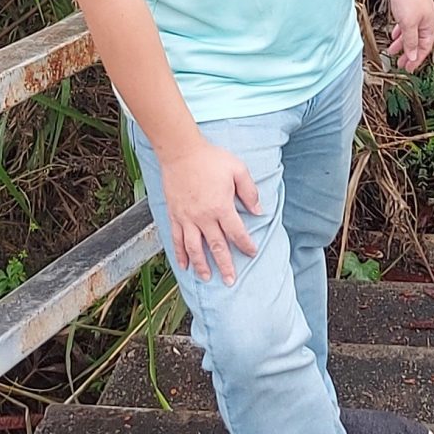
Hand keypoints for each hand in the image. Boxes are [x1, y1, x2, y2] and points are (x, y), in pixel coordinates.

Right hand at [158, 139, 260, 283]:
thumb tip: (259, 211)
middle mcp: (204, 217)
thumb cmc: (210, 158)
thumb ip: (249, 192)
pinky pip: (177, 239)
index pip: (236, 232)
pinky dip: (180, 254)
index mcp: (221, 207)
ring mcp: (187, 218)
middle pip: (216, 246)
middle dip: (225, 265)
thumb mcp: (237, 169)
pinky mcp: (175, 215)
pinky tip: (184, 265)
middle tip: (230, 280)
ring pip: (194, 248)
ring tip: (207, 277)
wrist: (181, 152)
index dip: (245, 245)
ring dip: (201, 265)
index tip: (252, 253)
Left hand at [382, 0, 433, 70]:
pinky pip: (406, 24)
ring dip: (402, 43)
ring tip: (392, 50)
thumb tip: (413, 56)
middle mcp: (426, 19)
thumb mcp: (408, 24)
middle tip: (400, 64)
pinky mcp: (409, 5)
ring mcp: (418, 12)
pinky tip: (393, 34)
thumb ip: (410, 41)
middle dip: (409, 53)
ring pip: (411, 32)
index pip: (425, 47)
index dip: (416, 59)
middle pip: (418, 41)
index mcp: (430, 24)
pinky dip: (400, 31)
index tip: (408, 69)